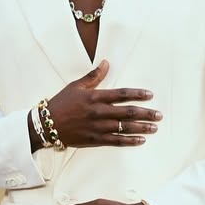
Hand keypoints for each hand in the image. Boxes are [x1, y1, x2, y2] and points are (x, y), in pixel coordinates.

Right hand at [43, 60, 161, 147]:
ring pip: (124, 127)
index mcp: (94, 97)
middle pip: (127, 112)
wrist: (46, 125)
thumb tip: (106, 62)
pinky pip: (115, 141)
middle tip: (159, 115)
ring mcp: (97, 127)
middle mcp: (98, 112)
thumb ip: (93, 76)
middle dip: (145, 113)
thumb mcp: (76, 86)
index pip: (121, 94)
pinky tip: (141, 140)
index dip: (137, 94)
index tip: (150, 95)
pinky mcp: (94, 140)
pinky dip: (129, 141)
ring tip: (155, 128)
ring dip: (141, 128)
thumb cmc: (61, 103)